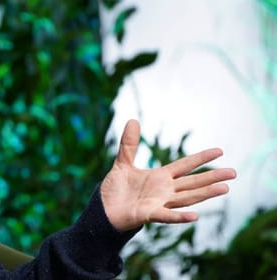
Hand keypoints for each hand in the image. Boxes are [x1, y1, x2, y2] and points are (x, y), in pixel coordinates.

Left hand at [100, 120, 236, 230]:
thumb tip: (133, 120)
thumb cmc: (116, 190)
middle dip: (212, 177)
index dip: (201, 158)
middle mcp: (164, 190)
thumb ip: (129, 144)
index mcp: (160, 177)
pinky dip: (179, 217)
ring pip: (186, 198)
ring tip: (224, 188)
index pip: (185, 165)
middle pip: (192, 182)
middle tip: (233, 172)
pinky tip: (194, 216)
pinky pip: (166, 216)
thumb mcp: (123, 163)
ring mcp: (158, 203)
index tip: (219, 151)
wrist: (103, 211)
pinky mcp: (148, 215)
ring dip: (204, 194)